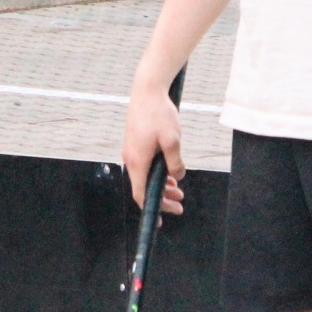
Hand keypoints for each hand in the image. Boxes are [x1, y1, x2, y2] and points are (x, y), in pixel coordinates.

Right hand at [122, 86, 186, 215]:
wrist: (147, 90)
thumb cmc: (159, 113)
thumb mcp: (173, 140)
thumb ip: (176, 162)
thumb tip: (177, 176)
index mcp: (138, 162)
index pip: (141, 194)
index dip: (152, 209)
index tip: (161, 221)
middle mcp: (131, 159)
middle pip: (144, 188)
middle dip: (162, 199)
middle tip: (180, 206)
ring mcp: (132, 151)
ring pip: (146, 177)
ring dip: (162, 186)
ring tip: (179, 192)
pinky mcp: (136, 144)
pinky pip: (146, 166)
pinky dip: (158, 174)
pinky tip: (171, 174)